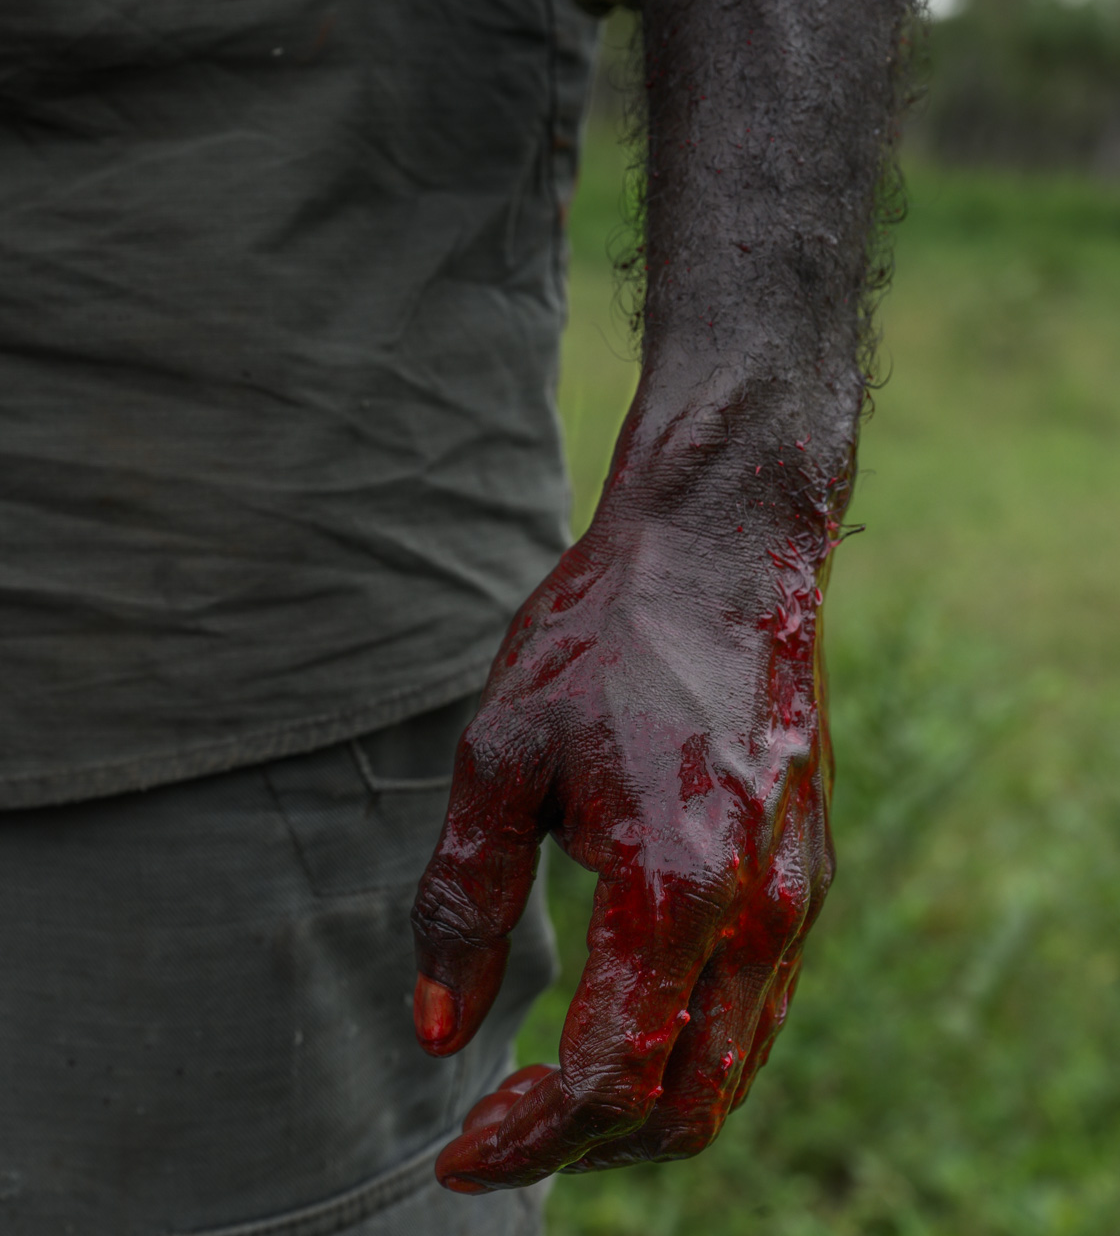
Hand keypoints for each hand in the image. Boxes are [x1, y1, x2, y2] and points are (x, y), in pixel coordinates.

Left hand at [410, 454, 838, 1189]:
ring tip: (553, 1089)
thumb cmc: (603, 636)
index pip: (604, 1079)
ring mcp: (799, 893)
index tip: (456, 1154)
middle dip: (591, 1147)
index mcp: (675, 888)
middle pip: (688, 1105)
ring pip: (733, 1066)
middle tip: (502, 1127)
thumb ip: (463, 902)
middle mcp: (760, 912)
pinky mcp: (810, 866)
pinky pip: (758, 1003)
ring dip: (644, 1106)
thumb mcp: (500, 756)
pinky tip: (624, 1010)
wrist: (721, 547)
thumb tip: (438, 1032)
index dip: (525, 1138)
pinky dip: (690, 1046)